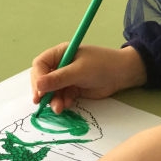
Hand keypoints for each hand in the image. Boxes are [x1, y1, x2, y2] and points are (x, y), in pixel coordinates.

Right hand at [31, 43, 146, 112]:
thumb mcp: (79, 71)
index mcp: (61, 53)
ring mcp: (67, 77)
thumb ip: (59, 78)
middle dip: (43, 91)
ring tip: (59, 108)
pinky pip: (61, 97)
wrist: (122, 74)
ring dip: (53, 100)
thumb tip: (38, 85)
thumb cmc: (101, 65)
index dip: (37, 78)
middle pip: (43, 79)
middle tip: (42, 103)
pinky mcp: (73, 88)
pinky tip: (67, 105)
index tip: (39, 92)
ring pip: (52, 91)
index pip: (40, 64)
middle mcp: (61, 64)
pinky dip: (62, 102)